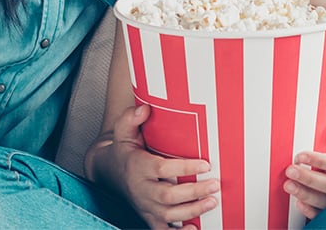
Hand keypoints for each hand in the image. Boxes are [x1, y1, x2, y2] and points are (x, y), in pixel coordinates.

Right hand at [104, 104, 220, 227]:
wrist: (110, 172)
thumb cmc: (125, 150)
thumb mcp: (123, 131)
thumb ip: (131, 118)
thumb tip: (144, 109)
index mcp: (137, 166)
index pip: (162, 168)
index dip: (184, 167)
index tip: (206, 164)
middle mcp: (141, 189)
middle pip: (167, 196)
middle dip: (193, 192)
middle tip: (215, 184)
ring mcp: (144, 205)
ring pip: (168, 214)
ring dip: (192, 211)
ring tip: (212, 202)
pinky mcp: (148, 216)